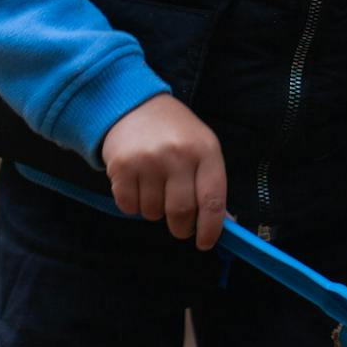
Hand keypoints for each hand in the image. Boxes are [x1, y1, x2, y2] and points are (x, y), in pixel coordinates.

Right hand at [100, 94, 225, 249]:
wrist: (133, 104)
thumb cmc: (174, 131)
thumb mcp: (201, 148)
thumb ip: (212, 185)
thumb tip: (225, 225)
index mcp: (205, 150)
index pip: (212, 201)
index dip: (210, 229)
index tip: (205, 242)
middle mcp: (177, 155)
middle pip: (181, 212)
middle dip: (181, 227)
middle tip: (179, 224)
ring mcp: (148, 160)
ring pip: (153, 212)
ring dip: (155, 211)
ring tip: (155, 189)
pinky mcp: (121, 166)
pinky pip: (128, 206)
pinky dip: (133, 205)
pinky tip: (137, 184)